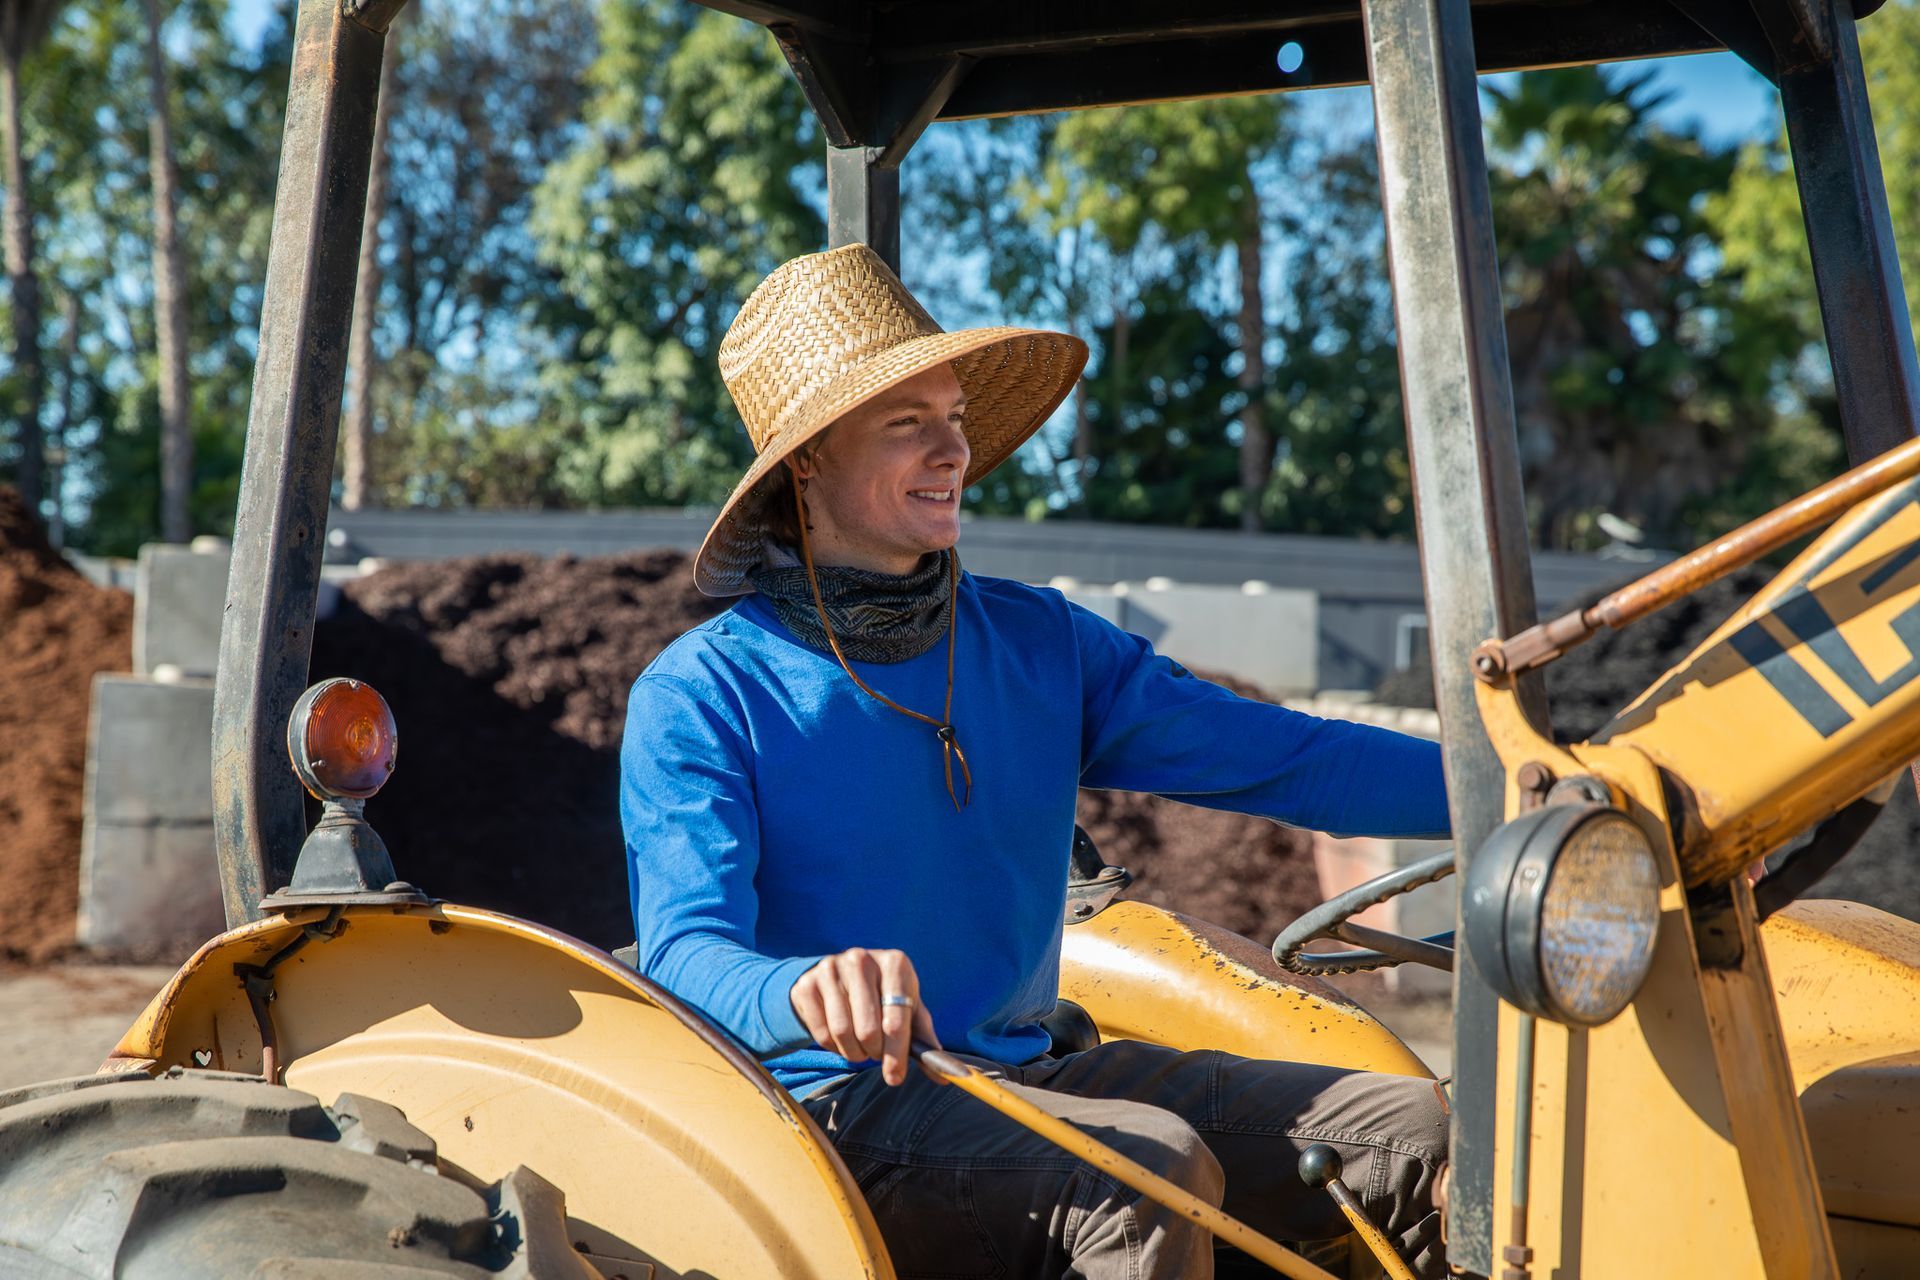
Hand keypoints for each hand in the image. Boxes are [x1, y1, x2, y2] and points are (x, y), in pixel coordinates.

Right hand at [790, 947, 940, 1085]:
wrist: (838, 975)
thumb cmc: (882, 995)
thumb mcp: (907, 1007)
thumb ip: (923, 1038)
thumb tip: (942, 1076)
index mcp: (894, 963)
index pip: (897, 1016)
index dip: (897, 1053)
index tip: (895, 1077)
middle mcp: (861, 959)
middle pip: (868, 1029)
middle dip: (874, 1053)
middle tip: (875, 1054)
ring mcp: (830, 969)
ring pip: (842, 1032)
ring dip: (853, 1052)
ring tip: (860, 1047)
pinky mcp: (807, 984)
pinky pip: (820, 1033)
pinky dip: (833, 1047)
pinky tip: (840, 1039)